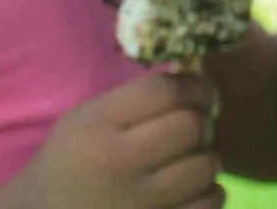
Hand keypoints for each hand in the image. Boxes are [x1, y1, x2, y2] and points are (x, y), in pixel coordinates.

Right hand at [0, 73, 222, 208]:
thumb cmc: (66, 166)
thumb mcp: (85, 119)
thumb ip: (135, 100)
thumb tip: (195, 80)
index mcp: (97, 126)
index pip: (164, 91)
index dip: (197, 86)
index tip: (204, 93)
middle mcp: (117, 163)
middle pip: (190, 126)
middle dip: (203, 121)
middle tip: (198, 126)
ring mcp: (135, 204)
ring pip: (204, 167)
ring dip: (207, 160)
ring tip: (192, 161)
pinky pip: (206, 206)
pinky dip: (209, 195)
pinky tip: (194, 191)